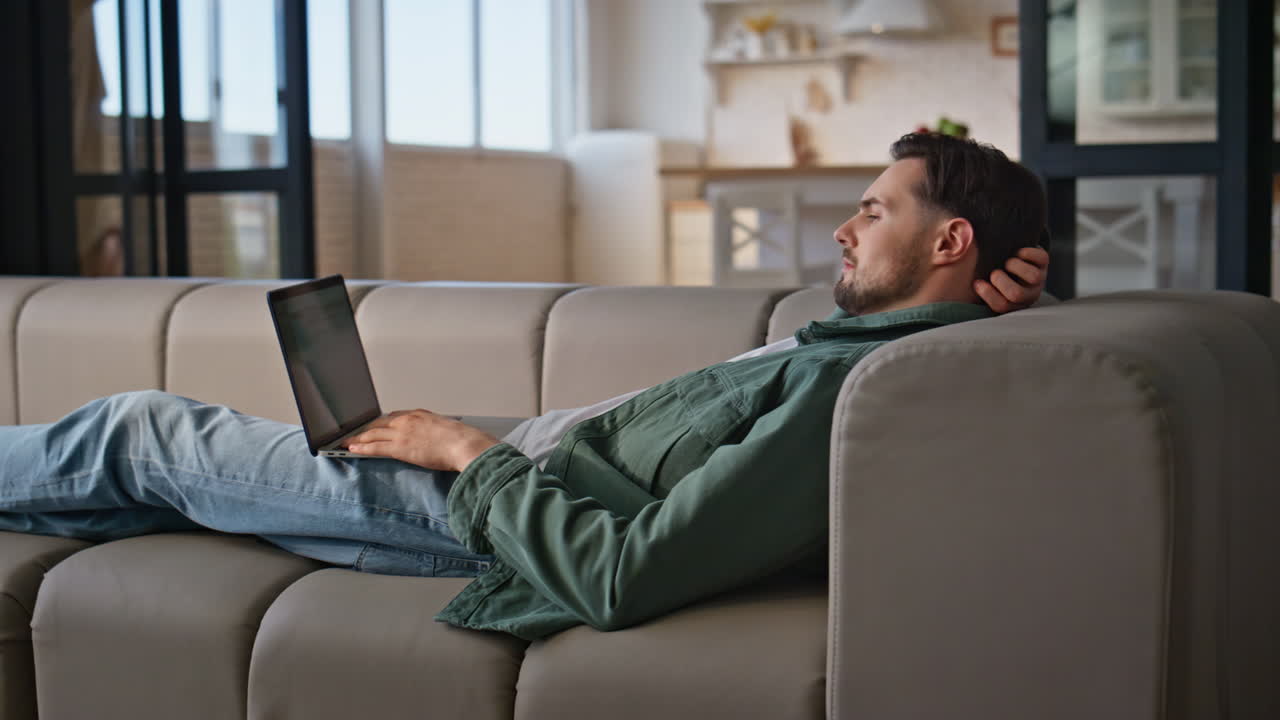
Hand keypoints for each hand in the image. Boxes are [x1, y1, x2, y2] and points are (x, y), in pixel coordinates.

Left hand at [346, 410, 499, 471]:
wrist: (464, 444)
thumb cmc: (462, 439)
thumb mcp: (447, 429)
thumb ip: (435, 432)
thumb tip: (436, 440)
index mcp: (419, 414)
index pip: (394, 417)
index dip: (381, 423)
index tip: (375, 427)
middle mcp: (407, 420)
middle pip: (380, 423)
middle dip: (366, 429)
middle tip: (355, 434)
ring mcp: (401, 433)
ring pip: (373, 434)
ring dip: (358, 439)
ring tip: (347, 443)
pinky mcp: (399, 447)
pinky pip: (374, 447)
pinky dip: (361, 448)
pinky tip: (352, 450)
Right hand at [974, 246, 1048, 313]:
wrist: (1014, 261)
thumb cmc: (992, 275)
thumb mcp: (981, 282)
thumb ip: (967, 281)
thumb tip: (943, 268)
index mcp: (1011, 304)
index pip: (1001, 306)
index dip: (987, 294)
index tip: (977, 282)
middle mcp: (1027, 295)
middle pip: (1016, 294)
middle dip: (1000, 280)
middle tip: (995, 272)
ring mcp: (1038, 280)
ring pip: (1033, 277)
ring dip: (1015, 266)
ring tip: (1008, 262)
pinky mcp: (1044, 263)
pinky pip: (1041, 258)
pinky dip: (1027, 253)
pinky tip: (1018, 253)